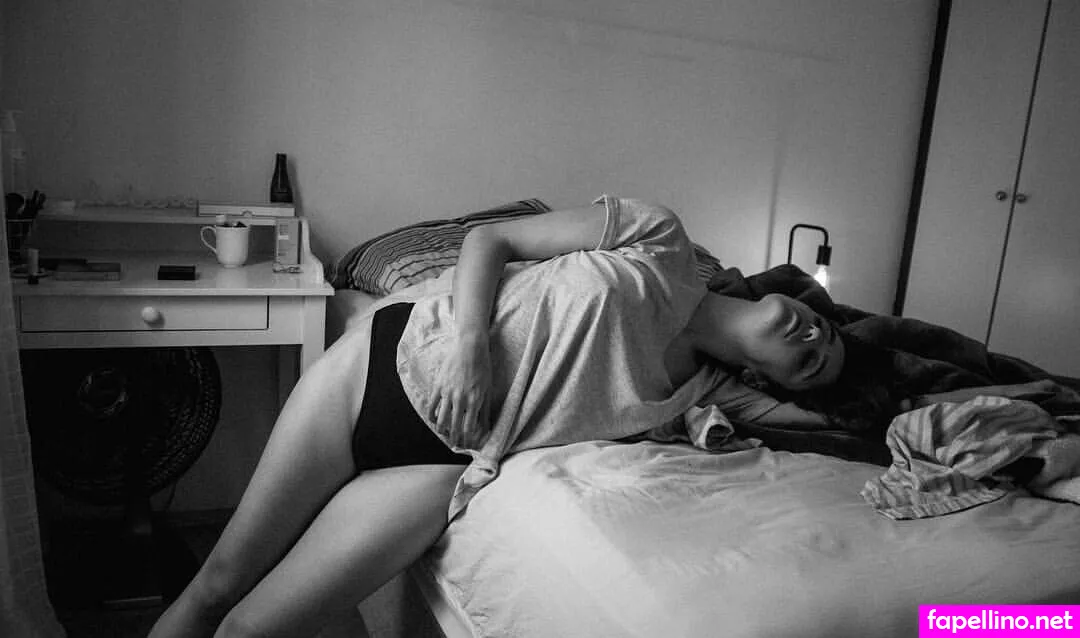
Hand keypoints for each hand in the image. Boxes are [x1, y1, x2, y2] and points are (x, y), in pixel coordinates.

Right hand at [428, 330, 491, 448]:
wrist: (470, 347)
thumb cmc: (482, 367)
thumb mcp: (488, 389)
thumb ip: (486, 410)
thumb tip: (487, 428)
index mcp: (475, 400)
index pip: (469, 427)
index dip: (467, 439)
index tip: (468, 445)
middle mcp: (460, 398)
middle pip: (454, 426)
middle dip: (455, 438)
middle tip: (455, 444)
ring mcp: (448, 392)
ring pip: (441, 418)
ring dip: (442, 430)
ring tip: (444, 434)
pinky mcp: (438, 385)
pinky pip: (431, 405)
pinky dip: (432, 415)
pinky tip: (435, 420)